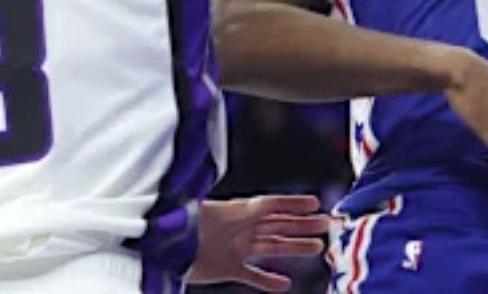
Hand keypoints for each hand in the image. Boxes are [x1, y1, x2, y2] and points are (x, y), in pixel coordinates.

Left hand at [185, 194, 329, 291]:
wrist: (160, 246)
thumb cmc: (180, 226)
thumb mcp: (205, 214)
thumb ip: (228, 211)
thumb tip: (248, 205)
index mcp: (236, 213)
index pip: (270, 206)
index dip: (292, 204)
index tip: (315, 203)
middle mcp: (240, 228)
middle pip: (277, 225)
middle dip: (302, 225)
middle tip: (327, 225)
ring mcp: (236, 248)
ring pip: (271, 247)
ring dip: (293, 247)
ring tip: (316, 247)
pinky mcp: (227, 268)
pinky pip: (253, 275)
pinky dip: (268, 280)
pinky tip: (285, 284)